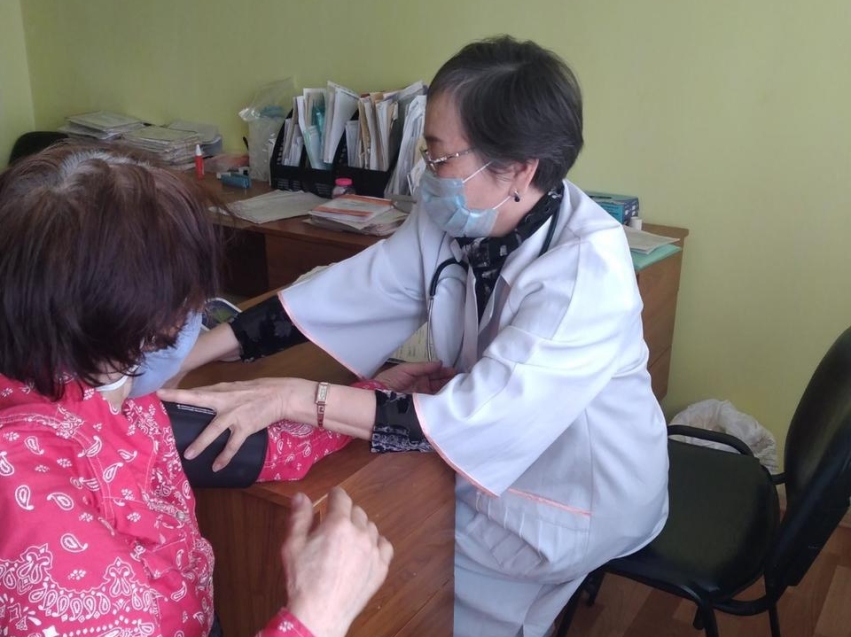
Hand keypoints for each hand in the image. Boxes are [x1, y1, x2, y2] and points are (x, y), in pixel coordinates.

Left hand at [158, 377, 293, 470]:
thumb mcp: (235, 388)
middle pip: (198, 398)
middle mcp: (225, 401)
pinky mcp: (245, 427)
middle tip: (160, 398)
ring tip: (188, 455)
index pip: (196, 391)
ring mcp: (235, 414)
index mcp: (221, 391)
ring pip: (214, 429)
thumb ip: (218, 394)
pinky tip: (216, 466)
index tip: (158, 392)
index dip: (177, 392)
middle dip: (179, 397)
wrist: (280, 395)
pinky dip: (224, 457)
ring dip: (201, 443)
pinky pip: (233, 445)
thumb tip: (200, 399)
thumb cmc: (257, 391)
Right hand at [283, 488, 392, 636]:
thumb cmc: (303, 580)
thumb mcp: (293, 545)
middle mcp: (359, 533)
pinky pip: (385, 546)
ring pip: (371, 527)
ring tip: (348, 539)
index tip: (331, 498)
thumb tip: (301, 496)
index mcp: (338, 524)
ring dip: (360, 528)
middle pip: (357, 511)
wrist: (319, 614)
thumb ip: (299, 517)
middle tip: (335, 524)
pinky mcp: (381, 568)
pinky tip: (366, 550)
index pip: (342, 497)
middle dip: (346, 513)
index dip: (335, 495)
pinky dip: (376, 544)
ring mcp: (373, 551)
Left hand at [374, 361, 456, 394]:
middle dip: (450, 380)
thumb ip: (424, 366)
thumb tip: (440, 363)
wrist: (380, 398)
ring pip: (439, 392)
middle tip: (462, 379)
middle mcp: (423, 387)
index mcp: (419, 377)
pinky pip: (435, 402)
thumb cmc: (391, 380)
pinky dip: (443, 400)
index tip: (455, 371)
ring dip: (448, 389)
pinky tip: (451, 397)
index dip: (445, 372)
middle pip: (439, 383)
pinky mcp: (423, 407)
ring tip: (460, 387)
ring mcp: (423, 398)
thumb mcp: (406, 369)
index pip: (435, 373)